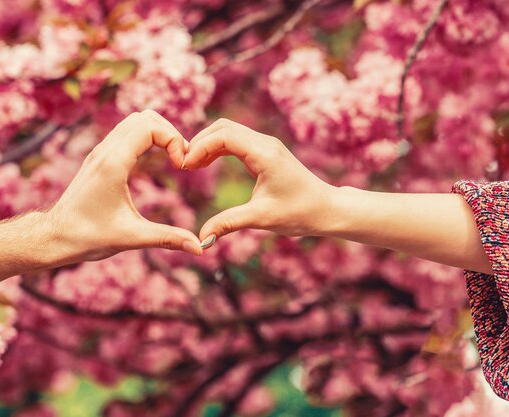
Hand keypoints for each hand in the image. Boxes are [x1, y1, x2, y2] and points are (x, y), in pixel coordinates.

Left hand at [44, 110, 202, 264]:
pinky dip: (146, 138)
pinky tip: (156, 161)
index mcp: (113, 164)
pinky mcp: (99, 158)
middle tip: (181, 160)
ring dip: (158, 133)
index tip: (182, 165)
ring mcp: (100, 152)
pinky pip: (126, 133)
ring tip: (172, 159)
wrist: (54, 237)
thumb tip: (200, 248)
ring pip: (134, 121)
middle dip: (170, 132)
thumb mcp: (131, 238)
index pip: (150, 126)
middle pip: (145, 117)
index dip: (173, 139)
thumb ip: (168, 239)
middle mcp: (105, 151)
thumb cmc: (88, 237)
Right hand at [184, 119, 336, 244]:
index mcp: (264, 154)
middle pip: (222, 127)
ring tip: (191, 165)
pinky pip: (235, 140)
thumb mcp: (262, 219)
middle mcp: (265, 143)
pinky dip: (217, 148)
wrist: (326, 209)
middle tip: (183, 165)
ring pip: (228, 131)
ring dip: (207, 143)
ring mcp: (265, 145)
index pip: (224, 136)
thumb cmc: (299, 213)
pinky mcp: (265, 152)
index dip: (199, 147)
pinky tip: (205, 164)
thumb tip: (202, 238)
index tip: (184, 167)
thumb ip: (229, 224)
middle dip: (199, 142)